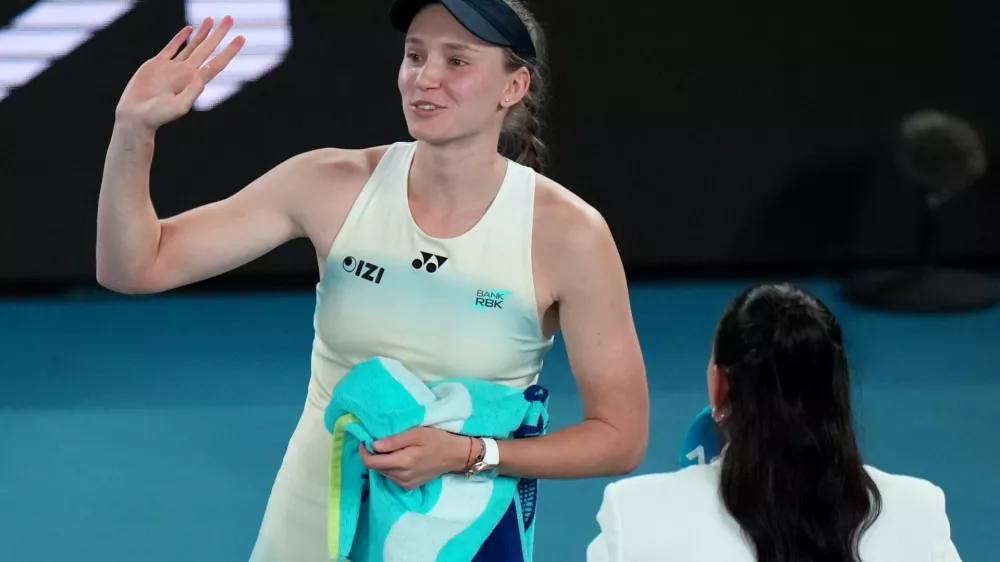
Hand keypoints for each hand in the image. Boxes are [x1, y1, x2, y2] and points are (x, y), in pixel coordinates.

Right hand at [114, 16, 244, 131]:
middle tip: (230, 18)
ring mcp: (172, 67)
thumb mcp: (179, 106)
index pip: (217, 63)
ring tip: (211, 19)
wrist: (135, 116)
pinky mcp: (157, 64)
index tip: (242, 38)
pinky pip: (172, 47)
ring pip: (192, 45)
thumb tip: (203, 74)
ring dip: (202, 33)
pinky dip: (181, 38)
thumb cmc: (157, 116)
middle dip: (219, 33)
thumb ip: (192, 90)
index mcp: (194, 82)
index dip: (230, 51)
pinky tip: (189, 29)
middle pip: (207, 49)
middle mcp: (186, 73)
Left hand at [360, 428, 472, 490]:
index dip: (363, 452)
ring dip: (381, 461)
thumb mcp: (416, 433)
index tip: (365, 441)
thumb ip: (394, 440)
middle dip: (373, 455)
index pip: (371, 463)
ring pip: (383, 473)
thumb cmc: (437, 440)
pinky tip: (398, 458)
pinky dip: (390, 468)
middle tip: (378, 441)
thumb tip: (373, 445)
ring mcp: (406, 483)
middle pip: (376, 468)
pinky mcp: (410, 486)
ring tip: (389, 449)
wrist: (455, 456)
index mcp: (403, 462)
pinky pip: (392, 477)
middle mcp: (402, 476)